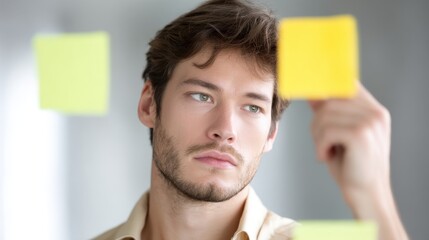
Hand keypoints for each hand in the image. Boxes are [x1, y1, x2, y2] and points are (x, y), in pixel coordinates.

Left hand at [309, 82, 390, 201]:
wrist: (366, 194)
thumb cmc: (351, 166)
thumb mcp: (338, 135)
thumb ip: (329, 113)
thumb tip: (313, 93)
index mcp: (373, 110)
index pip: (348, 85)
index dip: (326, 87)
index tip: (309, 93)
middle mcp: (375, 113)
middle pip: (330, 101)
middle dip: (317, 123)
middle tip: (322, 143)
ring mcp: (370, 122)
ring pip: (324, 116)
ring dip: (317, 136)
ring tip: (325, 150)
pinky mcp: (360, 135)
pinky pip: (326, 131)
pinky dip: (320, 146)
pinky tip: (326, 156)